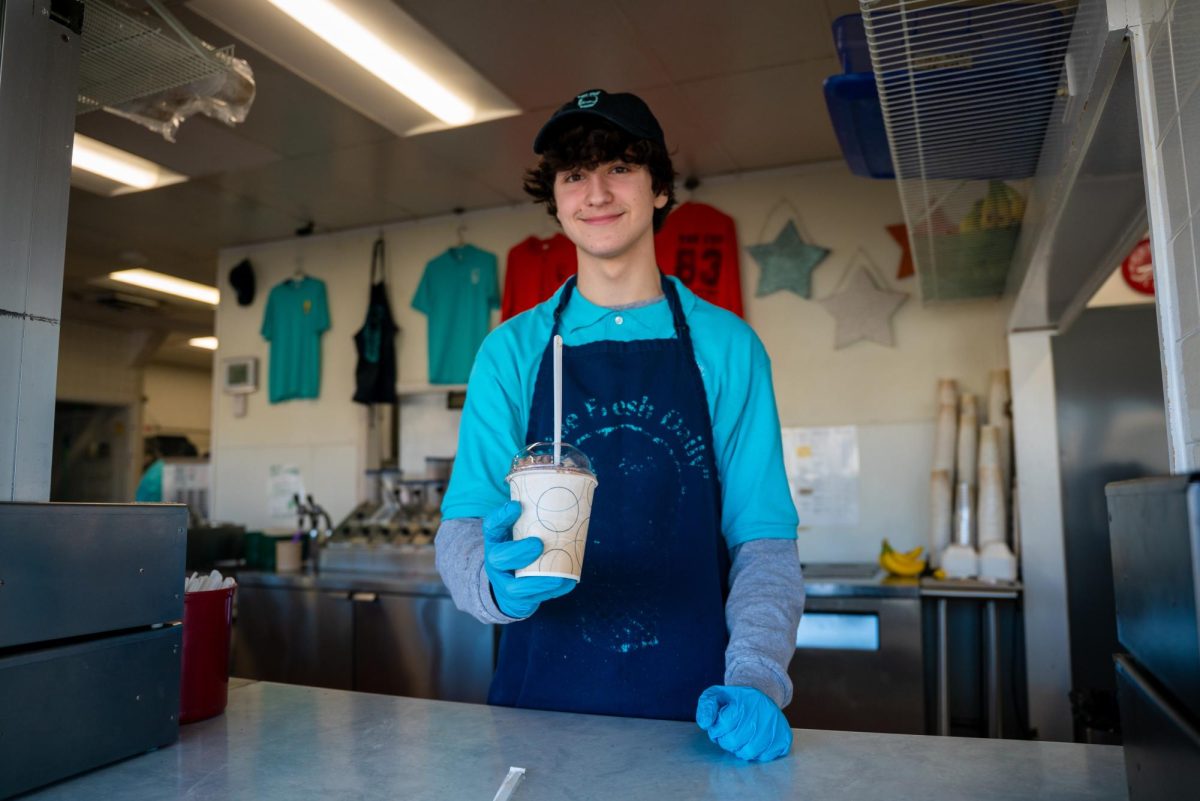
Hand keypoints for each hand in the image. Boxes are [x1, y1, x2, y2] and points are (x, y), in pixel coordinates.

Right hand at [483, 501, 575, 618]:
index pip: (492, 526)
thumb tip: (562, 489)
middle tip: (538, 544)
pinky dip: (552, 592)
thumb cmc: (518, 547)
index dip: (501, 517)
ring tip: (558, 577)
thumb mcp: (518, 530)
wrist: (507, 583)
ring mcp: (504, 583)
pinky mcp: (517, 600)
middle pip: (499, 558)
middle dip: (519, 552)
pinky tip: (568, 582)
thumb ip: (532, 515)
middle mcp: (496, 562)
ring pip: (515, 588)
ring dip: (538, 582)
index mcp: (496, 540)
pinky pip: (532, 600)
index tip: (516, 506)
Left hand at [696, 685, 791, 761]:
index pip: (722, 725)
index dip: (716, 729)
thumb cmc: (736, 701)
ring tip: (740, 739)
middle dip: (725, 741)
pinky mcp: (784, 738)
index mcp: (744, 703)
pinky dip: (756, 753)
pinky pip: (764, 757)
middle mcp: (762, 714)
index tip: (719, 725)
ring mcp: (775, 727)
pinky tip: (754, 741)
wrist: (761, 698)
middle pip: (733, 742)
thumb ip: (706, 706)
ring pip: (748, 753)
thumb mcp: (717, 695)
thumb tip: (705, 723)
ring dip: (739, 749)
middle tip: (728, 733)